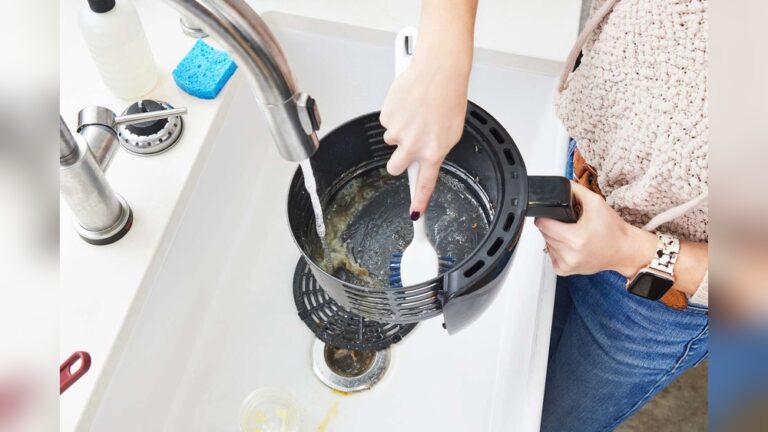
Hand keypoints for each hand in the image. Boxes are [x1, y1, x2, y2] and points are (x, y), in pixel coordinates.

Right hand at [380, 56, 468, 217]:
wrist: (438, 70)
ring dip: (401, 131)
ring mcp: (398, 131)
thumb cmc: (448, 96)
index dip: (418, 202)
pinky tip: (409, 103)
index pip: (424, 184)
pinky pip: (388, 122)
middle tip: (410, 144)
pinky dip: (396, 114)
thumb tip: (428, 160)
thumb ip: (438, 149)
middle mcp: (413, 145)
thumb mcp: (452, 131)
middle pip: (395, 168)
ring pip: (392, 141)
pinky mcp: (387, 116)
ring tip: (417, 112)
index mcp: (433, 151)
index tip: (414, 215)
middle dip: (399, 160)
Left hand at [534, 182, 656, 276]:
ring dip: (555, 237)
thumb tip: (560, 185)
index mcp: (574, 238)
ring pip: (547, 244)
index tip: (556, 214)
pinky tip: (570, 245)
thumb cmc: (613, 229)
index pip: (543, 224)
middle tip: (569, 223)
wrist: (624, 250)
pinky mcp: (565, 271)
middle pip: (544, 233)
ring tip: (572, 234)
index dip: (547, 216)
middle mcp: (569, 254)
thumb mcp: (595, 202)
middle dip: (553, 225)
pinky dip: (557, 249)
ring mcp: (566, 265)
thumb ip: (575, 190)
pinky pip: (551, 256)